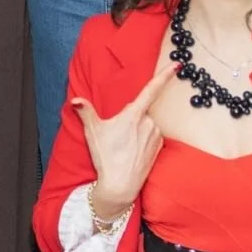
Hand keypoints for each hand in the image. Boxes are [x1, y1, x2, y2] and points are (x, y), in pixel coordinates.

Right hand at [70, 65, 176, 215]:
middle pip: (140, 112)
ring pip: (146, 124)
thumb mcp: (93, 132)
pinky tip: (133, 152)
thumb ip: (85, 112)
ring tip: (124, 146)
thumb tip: (75, 101)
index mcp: (134, 115)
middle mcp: (148, 123)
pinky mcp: (159, 148)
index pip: (151, 90)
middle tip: (117, 135)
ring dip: (137, 130)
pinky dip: (144, 140)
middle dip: (130, 118)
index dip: (164, 76)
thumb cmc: (106, 157)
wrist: (120, 186)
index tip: (176, 65)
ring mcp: (155, 136)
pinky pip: (151, 136)